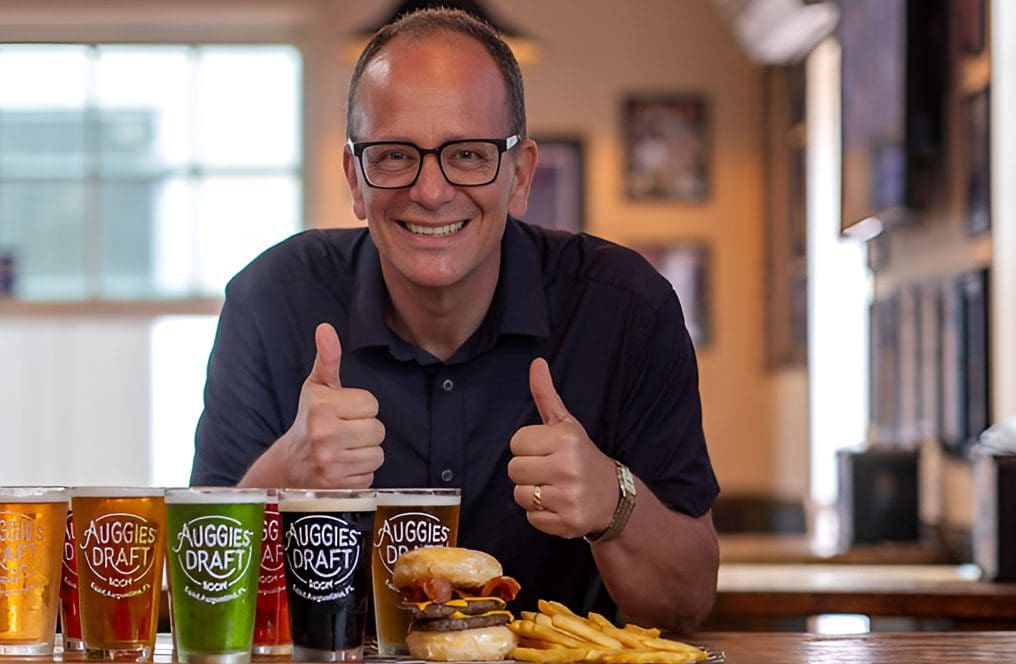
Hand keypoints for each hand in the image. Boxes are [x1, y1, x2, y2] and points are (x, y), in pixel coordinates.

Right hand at [277, 322, 384, 487]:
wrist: (289, 466)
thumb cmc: (309, 420)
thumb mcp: (316, 388)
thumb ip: (327, 359)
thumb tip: (326, 328)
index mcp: (321, 407)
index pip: (371, 404)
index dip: (361, 408)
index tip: (343, 413)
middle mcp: (324, 435)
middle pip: (378, 430)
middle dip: (365, 431)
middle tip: (345, 433)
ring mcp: (331, 463)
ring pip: (378, 455)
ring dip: (365, 453)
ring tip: (344, 450)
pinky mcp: (338, 487)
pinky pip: (370, 477)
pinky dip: (360, 473)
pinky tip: (343, 467)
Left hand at [507, 358, 617, 538]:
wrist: (614, 497)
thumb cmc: (581, 456)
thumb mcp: (566, 424)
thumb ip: (546, 394)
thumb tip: (535, 362)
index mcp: (565, 439)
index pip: (516, 442)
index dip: (527, 447)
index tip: (546, 451)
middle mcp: (568, 467)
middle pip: (513, 469)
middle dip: (527, 471)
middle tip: (549, 471)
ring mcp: (569, 497)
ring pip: (520, 495)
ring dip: (532, 494)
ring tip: (553, 488)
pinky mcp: (568, 522)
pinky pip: (531, 518)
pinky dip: (541, 515)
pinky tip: (559, 505)